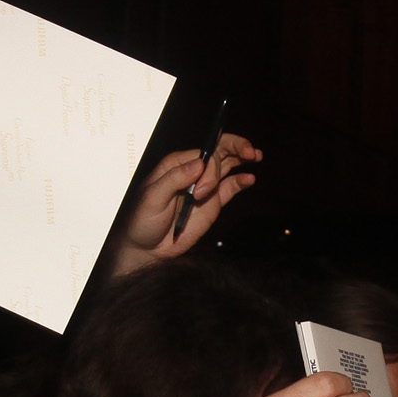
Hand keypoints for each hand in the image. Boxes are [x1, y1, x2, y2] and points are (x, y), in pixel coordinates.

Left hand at [102, 134, 262, 276]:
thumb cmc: (142, 220)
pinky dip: (241, 181)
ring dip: (242, 157)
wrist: (146, 247)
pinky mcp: (212, 202)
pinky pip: (230, 187)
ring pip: (227, 165)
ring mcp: (204, 186)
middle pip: (219, 151)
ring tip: (255, 155)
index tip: (205, 189)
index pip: (203, 153)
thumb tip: (199, 163)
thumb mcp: (153, 197)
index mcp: (177, 165)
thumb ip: (175, 179)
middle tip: (249, 152)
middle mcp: (193, 172)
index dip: (211, 166)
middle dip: (235, 148)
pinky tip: (249, 179)